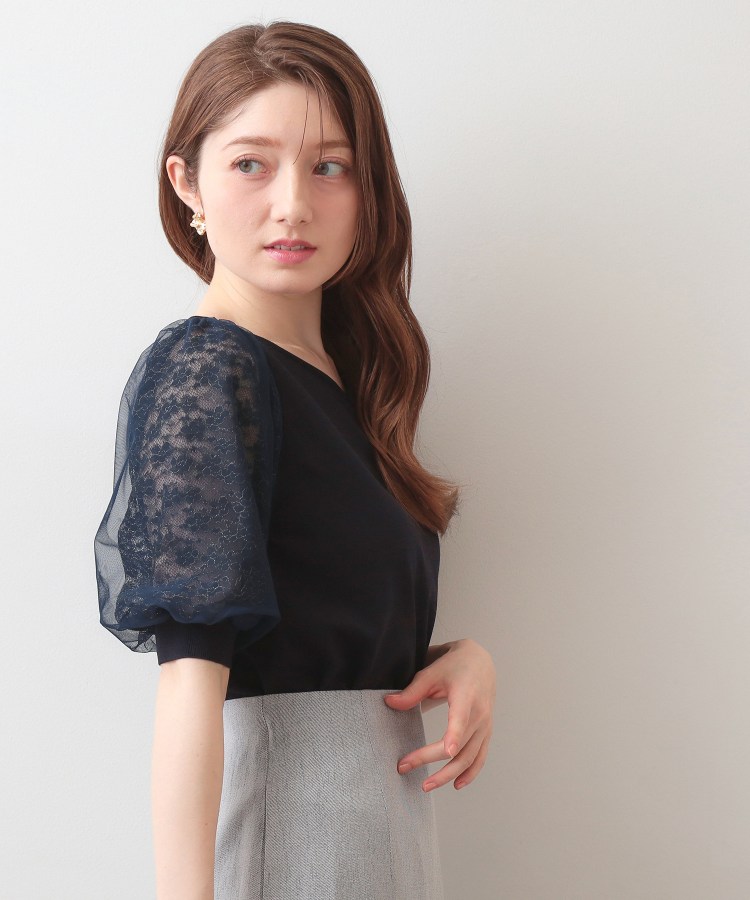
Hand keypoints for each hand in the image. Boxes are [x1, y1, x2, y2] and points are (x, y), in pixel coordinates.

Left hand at [383, 638, 495, 792]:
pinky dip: (470, 773)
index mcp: (466, 696)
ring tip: (425, 785)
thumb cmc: (454, 666)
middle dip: (428, 758)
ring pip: (469, 758)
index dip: (455, 735)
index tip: (447, 751)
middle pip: (457, 745)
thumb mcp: (432, 672)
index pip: (461, 719)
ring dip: (448, 775)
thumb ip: (412, 690)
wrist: (480, 662)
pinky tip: (457, 784)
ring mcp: (485, 726)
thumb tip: (389, 703)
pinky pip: (480, 757)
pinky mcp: (486, 732)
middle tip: (403, 766)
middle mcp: (479, 714)